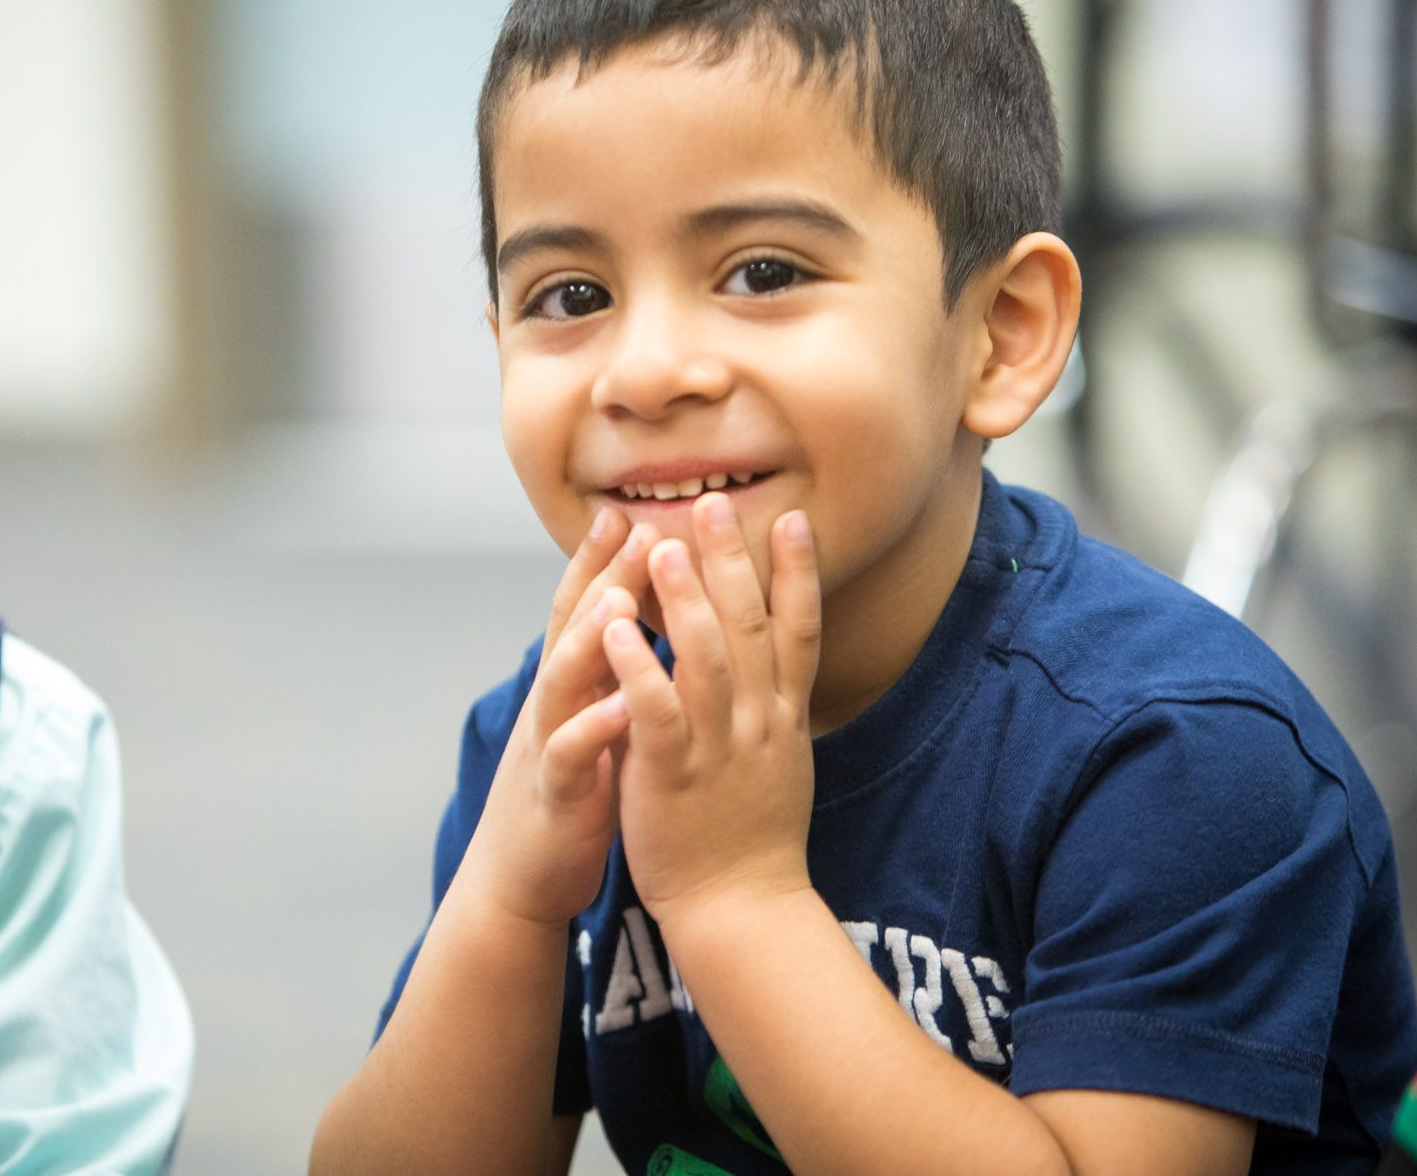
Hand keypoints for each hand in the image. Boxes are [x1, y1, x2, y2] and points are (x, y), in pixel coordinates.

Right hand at [462, 507, 660, 928]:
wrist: (520, 879)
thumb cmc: (569, 794)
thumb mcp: (587, 720)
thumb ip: (605, 672)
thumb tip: (633, 620)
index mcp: (570, 687)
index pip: (583, 610)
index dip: (603, 561)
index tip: (632, 511)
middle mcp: (552, 704)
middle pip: (573, 629)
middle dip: (603, 576)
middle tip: (639, 527)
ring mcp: (547, 745)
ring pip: (562, 681)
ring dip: (589, 639)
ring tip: (622, 600)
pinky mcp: (555, 795)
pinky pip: (572, 756)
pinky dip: (596, 729)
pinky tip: (626, 706)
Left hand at [602, 493, 822, 933]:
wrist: (744, 911)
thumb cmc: (753, 841)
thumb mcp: (780, 763)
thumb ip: (775, 709)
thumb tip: (779, 667)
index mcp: (782, 718)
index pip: (799, 631)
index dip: (797, 573)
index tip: (793, 518)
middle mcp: (758, 723)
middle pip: (753, 627)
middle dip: (733, 562)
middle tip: (712, 504)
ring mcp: (718, 748)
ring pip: (708, 660)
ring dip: (684, 601)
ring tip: (662, 548)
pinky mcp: (674, 775)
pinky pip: (657, 711)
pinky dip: (639, 666)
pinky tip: (617, 627)